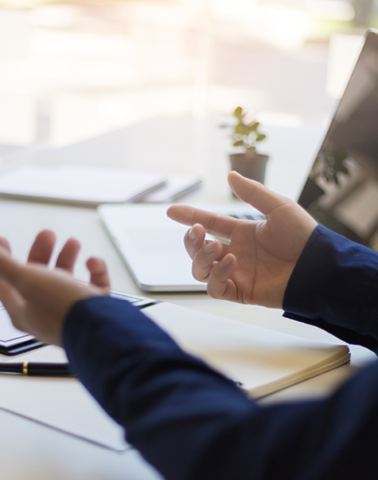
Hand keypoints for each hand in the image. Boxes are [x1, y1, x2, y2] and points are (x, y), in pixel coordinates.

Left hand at [0, 230, 110, 345]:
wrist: (102, 330)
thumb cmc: (61, 307)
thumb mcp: (28, 281)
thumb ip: (2, 264)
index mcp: (22, 310)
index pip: (2, 283)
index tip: (1, 238)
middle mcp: (44, 313)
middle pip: (37, 278)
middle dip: (41, 253)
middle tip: (47, 234)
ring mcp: (69, 312)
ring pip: (65, 280)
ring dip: (67, 258)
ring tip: (72, 242)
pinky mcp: (92, 310)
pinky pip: (92, 287)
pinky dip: (94, 272)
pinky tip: (93, 262)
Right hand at [167, 172, 317, 307]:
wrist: (318, 266)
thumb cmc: (303, 236)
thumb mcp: (278, 207)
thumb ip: (253, 193)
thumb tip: (231, 175)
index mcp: (241, 233)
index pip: (209, 224)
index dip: (189, 218)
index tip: (172, 211)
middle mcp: (235, 253)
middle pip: (198, 250)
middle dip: (191, 241)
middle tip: (197, 233)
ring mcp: (236, 274)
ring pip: (200, 270)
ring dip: (201, 258)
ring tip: (216, 249)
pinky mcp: (241, 292)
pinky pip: (215, 288)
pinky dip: (216, 276)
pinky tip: (231, 263)